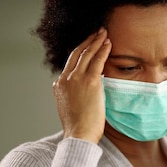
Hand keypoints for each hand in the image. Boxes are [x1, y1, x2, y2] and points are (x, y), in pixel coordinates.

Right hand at [53, 28, 111, 143]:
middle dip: (88, 41)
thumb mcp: (70, 107)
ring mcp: (76, 79)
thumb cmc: (78, 127)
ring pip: (87, 54)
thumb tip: (83, 90)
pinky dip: (103, 50)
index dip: (80, 50)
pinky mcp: (89, 81)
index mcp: (59, 85)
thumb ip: (73, 95)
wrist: (79, 134)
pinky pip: (97, 60)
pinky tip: (108, 43)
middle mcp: (65, 79)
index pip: (70, 62)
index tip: (88, 44)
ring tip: (104, 33)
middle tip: (97, 32)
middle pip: (77, 53)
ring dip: (97, 41)